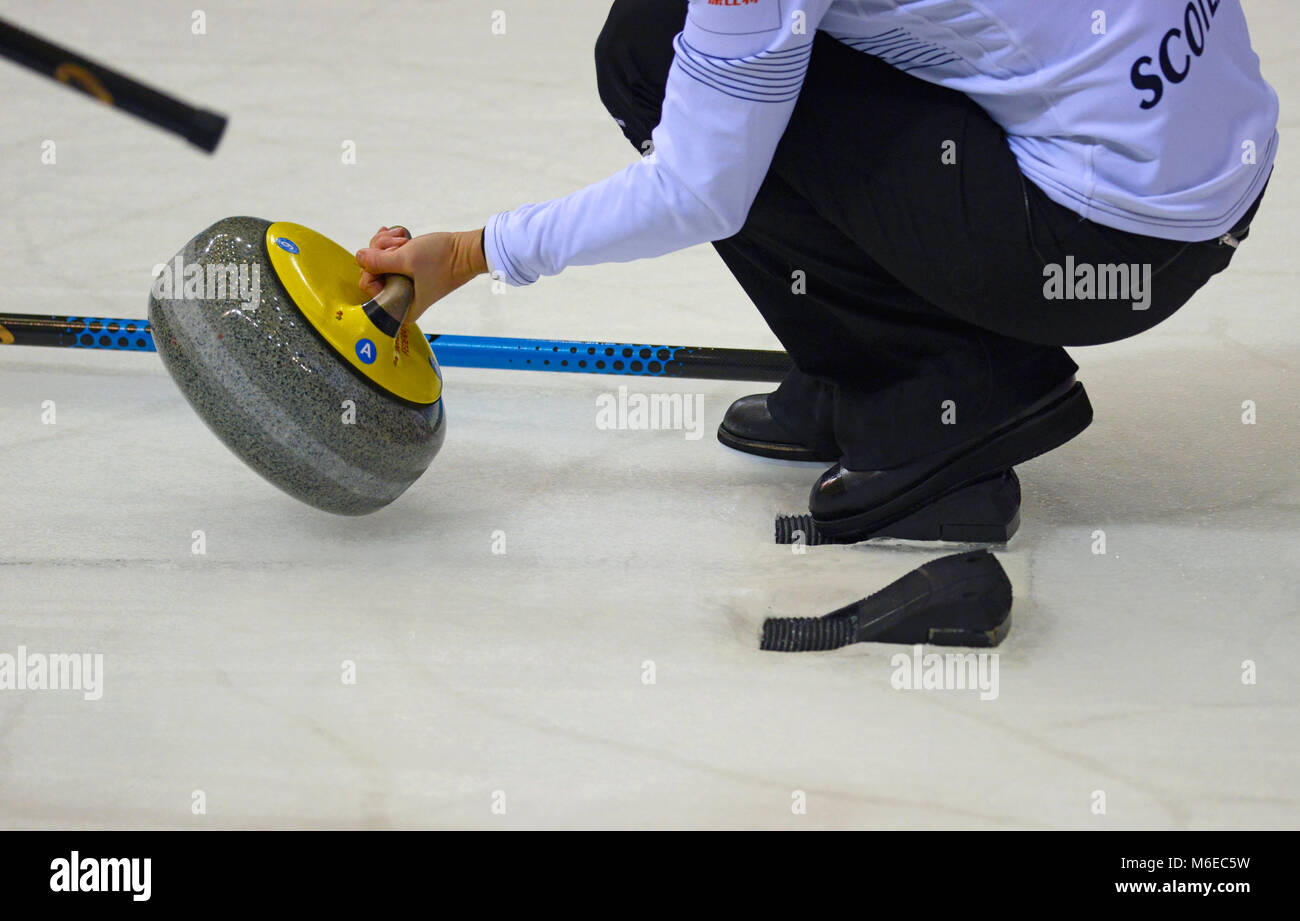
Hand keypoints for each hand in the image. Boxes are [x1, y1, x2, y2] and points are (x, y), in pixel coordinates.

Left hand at [355, 226, 487, 323]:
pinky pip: (391, 261)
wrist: (467, 251)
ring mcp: (405, 287)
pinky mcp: (410, 276)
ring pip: (381, 264)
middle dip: (379, 252)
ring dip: (386, 245)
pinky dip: (392, 247)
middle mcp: (401, 302)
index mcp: (401, 308)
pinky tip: (399, 236)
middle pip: (373, 274)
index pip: (368, 286)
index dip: (372, 266)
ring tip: (402, 237)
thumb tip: (359, 258)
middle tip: (397, 240)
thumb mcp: (405, 258)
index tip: (388, 252)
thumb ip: (378, 261)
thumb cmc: (442, 260)